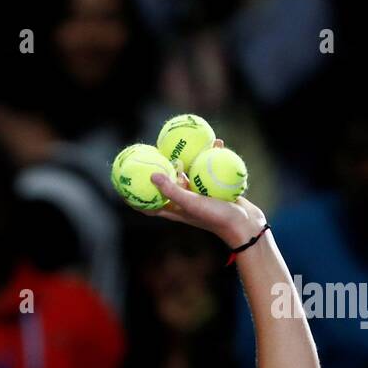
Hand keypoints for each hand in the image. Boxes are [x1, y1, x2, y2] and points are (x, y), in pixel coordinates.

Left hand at [144, 139, 267, 245]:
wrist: (244, 224)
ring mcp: (201, 195)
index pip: (150, 206)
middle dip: (161, 172)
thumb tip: (152, 175)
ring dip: (188, 161)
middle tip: (153, 155)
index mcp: (176, 209)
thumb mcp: (191, 202)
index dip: (135, 199)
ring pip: (191, 175)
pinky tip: (218, 143)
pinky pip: (211, 170)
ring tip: (185, 144)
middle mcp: (186, 202)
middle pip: (168, 186)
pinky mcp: (216, 189)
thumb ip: (172, 190)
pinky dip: (213, 158)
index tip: (123, 188)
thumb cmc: (215, 217)